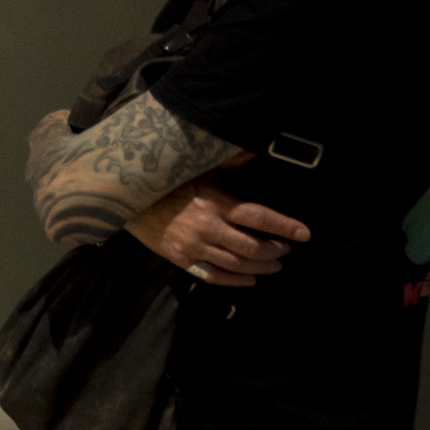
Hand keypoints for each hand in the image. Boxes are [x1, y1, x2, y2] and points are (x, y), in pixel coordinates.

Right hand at [125, 180, 305, 286]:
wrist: (123, 199)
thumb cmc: (164, 180)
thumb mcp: (196, 167)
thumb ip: (228, 162)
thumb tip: (255, 148)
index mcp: (214, 203)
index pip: (259, 218)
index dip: (285, 226)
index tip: (305, 233)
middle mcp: (207, 228)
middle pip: (253, 247)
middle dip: (276, 250)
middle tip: (286, 249)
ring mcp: (193, 247)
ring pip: (237, 265)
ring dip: (262, 267)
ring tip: (275, 264)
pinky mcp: (180, 259)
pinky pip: (214, 276)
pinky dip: (236, 281)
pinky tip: (250, 279)